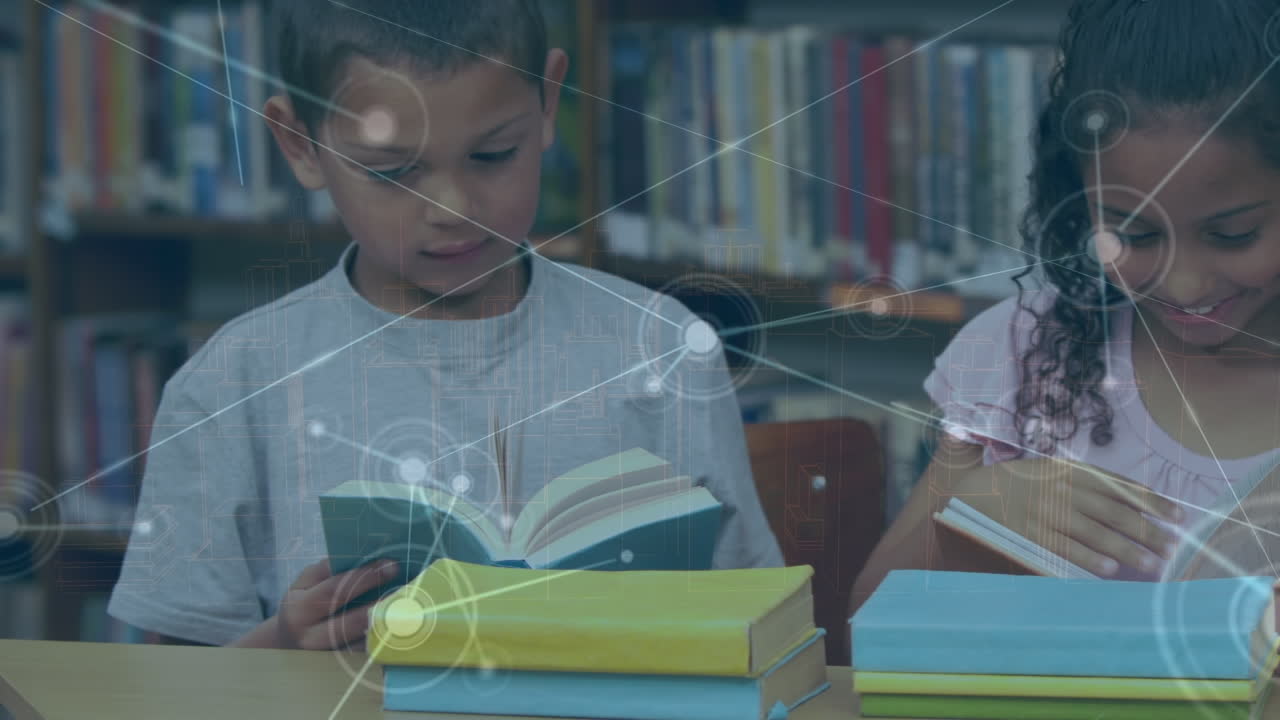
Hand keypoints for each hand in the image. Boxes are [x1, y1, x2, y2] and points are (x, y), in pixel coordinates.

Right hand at [274, 559, 398, 650]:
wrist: (286, 643)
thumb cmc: (303, 604)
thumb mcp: (305, 584)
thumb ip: (327, 570)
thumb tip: (364, 556)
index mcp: (298, 610)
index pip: (334, 591)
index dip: (364, 578)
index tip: (390, 565)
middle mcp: (309, 637)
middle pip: (350, 622)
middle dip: (380, 603)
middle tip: (406, 588)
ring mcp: (324, 657)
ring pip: (360, 643)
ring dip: (385, 626)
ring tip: (407, 608)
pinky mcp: (339, 669)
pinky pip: (364, 655)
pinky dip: (382, 641)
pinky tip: (399, 626)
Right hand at [973, 457, 1184, 576]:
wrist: (969, 490)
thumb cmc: (1019, 482)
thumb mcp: (1053, 470)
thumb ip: (1089, 481)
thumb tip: (1136, 497)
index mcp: (1072, 470)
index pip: (1122, 486)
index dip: (1153, 501)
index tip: (1179, 516)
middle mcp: (1062, 489)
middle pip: (1116, 512)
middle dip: (1149, 530)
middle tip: (1174, 546)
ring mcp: (1045, 512)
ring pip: (1096, 533)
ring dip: (1127, 550)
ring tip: (1153, 564)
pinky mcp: (1030, 533)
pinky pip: (1064, 548)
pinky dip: (1088, 560)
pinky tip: (1110, 571)